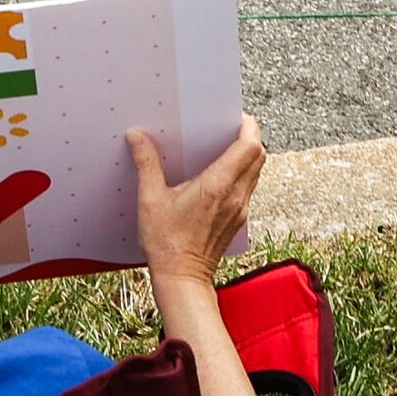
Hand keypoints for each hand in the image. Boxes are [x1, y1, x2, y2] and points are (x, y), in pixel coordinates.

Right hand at [131, 116, 267, 293]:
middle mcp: (235, 196)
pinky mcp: (238, 220)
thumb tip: (137, 136)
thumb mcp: (150, 199)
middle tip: (229, 126)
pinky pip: (248, 188)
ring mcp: (240, 209)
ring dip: (247, 155)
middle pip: (259, 155)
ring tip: (223, 146)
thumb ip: (146, 163)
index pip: (250, 146)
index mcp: (218, 186)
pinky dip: (241, 174)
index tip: (234, 116)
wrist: (182, 279)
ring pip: (256, 172)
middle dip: (249, 136)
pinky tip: (219, 175)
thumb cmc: (166, 244)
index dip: (248, 126)